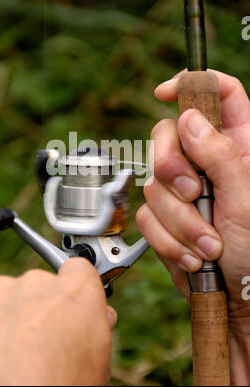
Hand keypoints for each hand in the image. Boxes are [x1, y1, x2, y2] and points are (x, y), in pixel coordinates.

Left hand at [0, 258, 116, 384]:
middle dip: (45, 307)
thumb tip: (99, 318)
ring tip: (17, 355)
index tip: (75, 304)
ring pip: (13, 297)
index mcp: (77, 293)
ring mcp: (2, 293)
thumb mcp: (95, 363)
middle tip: (45, 342)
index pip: (81, 268)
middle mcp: (39, 284)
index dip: (78, 287)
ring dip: (16, 317)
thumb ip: (97, 328)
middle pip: (45, 285)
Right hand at [136, 70, 249, 384]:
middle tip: (192, 193)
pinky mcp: (165, 217)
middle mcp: (207, 162)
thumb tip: (189, 118)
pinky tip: (193, 255)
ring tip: (208, 245)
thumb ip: (219, 154)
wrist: (239, 301)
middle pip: (168, 133)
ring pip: (153, 181)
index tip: (164, 93)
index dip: (190, 85)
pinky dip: (168, 240)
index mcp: (239, 145)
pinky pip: (146, 216)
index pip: (217, 94)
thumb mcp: (246, 200)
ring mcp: (183, 190)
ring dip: (179, 220)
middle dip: (171, 166)